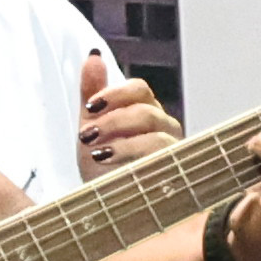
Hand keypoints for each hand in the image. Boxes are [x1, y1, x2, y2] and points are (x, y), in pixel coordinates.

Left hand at [74, 48, 178, 182]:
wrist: (104, 206)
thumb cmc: (101, 168)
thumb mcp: (91, 126)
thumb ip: (93, 92)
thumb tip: (94, 54)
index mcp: (146, 112)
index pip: (140, 90)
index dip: (115, 94)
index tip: (89, 108)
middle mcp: (165, 129)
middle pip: (146, 111)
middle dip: (113, 121)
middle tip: (86, 135)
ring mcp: (173, 152)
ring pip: (156, 134)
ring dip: (121, 140)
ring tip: (95, 152)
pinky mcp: (174, 174)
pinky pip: (159, 159)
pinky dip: (132, 158)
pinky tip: (109, 163)